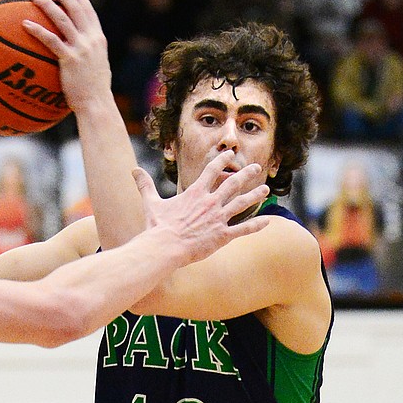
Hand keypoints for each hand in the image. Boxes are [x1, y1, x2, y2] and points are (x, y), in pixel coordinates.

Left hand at [24, 0, 111, 111]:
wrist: (97, 105)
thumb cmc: (94, 93)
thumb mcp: (97, 70)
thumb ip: (89, 57)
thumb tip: (77, 56)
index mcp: (98, 40)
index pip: (89, 12)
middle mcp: (91, 40)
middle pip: (75, 8)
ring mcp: (81, 48)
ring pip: (62, 18)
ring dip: (47, 4)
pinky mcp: (70, 59)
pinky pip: (51, 39)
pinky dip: (38, 30)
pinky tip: (25, 24)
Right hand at [137, 150, 270, 263]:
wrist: (164, 247)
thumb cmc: (157, 226)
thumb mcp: (151, 203)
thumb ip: (145, 185)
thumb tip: (133, 170)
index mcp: (195, 193)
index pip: (211, 171)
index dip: (221, 161)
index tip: (229, 155)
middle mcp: (210, 202)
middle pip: (232, 184)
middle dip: (246, 174)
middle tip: (257, 168)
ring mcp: (218, 218)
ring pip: (242, 203)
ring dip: (255, 195)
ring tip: (266, 189)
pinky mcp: (222, 236)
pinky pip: (243, 229)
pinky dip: (256, 225)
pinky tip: (268, 220)